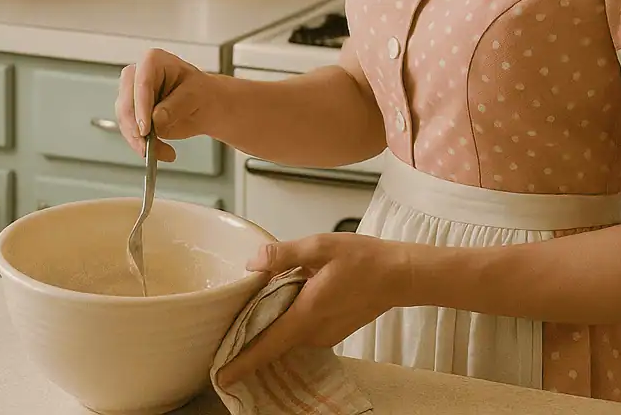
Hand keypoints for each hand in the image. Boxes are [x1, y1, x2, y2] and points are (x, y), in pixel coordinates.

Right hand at [115, 48, 220, 162]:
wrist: (203, 107)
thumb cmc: (201, 93)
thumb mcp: (196, 95)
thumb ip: (176, 105)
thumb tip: (156, 119)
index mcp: (153, 60)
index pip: (141, 82)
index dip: (141, 105)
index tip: (145, 128)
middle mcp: (137, 76)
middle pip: (126, 102)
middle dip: (136, 128)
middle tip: (148, 146)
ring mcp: (132, 96)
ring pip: (125, 120)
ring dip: (140, 141)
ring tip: (163, 152)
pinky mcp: (132, 114)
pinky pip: (130, 132)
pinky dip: (142, 145)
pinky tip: (161, 152)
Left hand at [214, 233, 404, 388]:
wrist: (398, 275)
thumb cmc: (363, 259)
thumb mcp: (321, 246)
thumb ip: (284, 254)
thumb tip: (252, 263)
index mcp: (307, 313)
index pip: (268, 345)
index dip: (243, 362)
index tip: (221, 374)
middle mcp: (314, 332)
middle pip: (272, 343)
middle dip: (248, 342)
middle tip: (223, 336)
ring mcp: (324, 336)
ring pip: (286, 336)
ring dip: (269, 327)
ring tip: (250, 310)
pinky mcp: (331, 333)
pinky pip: (300, 332)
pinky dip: (288, 322)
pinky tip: (286, 300)